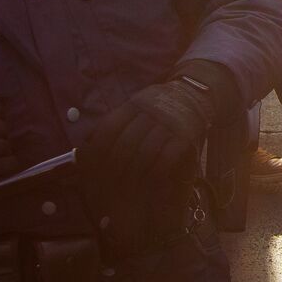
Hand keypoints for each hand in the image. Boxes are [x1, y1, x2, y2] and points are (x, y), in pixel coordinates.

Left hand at [80, 79, 212, 189]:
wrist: (196, 92)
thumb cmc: (160, 106)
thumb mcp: (137, 104)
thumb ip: (116, 121)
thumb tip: (86, 143)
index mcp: (134, 104)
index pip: (109, 128)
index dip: (96, 150)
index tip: (90, 168)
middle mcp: (151, 112)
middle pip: (125, 143)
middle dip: (113, 168)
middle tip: (106, 185)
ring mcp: (169, 124)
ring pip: (144, 152)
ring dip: (133, 174)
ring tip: (125, 188)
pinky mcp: (185, 136)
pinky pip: (166, 158)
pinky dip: (155, 172)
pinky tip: (148, 180)